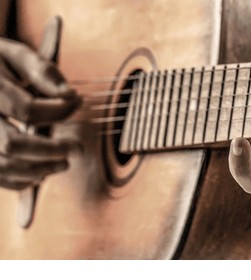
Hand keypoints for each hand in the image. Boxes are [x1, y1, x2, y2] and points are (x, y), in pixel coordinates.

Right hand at [0, 38, 79, 189]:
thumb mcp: (13, 54)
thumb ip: (41, 71)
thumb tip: (70, 95)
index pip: (26, 109)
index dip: (58, 111)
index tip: (77, 103)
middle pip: (11, 144)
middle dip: (51, 150)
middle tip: (78, 149)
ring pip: (2, 165)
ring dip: (38, 170)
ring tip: (63, 163)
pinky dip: (20, 181)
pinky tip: (40, 173)